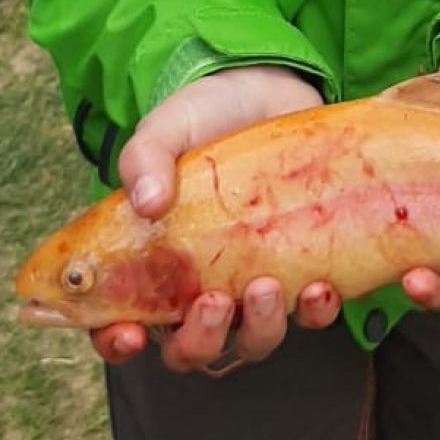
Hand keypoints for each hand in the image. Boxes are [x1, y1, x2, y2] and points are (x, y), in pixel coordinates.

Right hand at [91, 66, 342, 370]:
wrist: (271, 91)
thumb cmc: (206, 117)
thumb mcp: (167, 128)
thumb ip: (145, 158)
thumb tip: (147, 201)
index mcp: (153, 266)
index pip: (121, 327)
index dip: (119, 343)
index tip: (130, 334)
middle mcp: (201, 286)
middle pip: (193, 349)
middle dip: (200, 340)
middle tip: (212, 302)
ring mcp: (254, 283)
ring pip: (253, 340)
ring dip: (259, 328)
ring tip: (265, 287)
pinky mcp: (305, 269)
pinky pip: (312, 314)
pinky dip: (317, 312)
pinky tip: (321, 287)